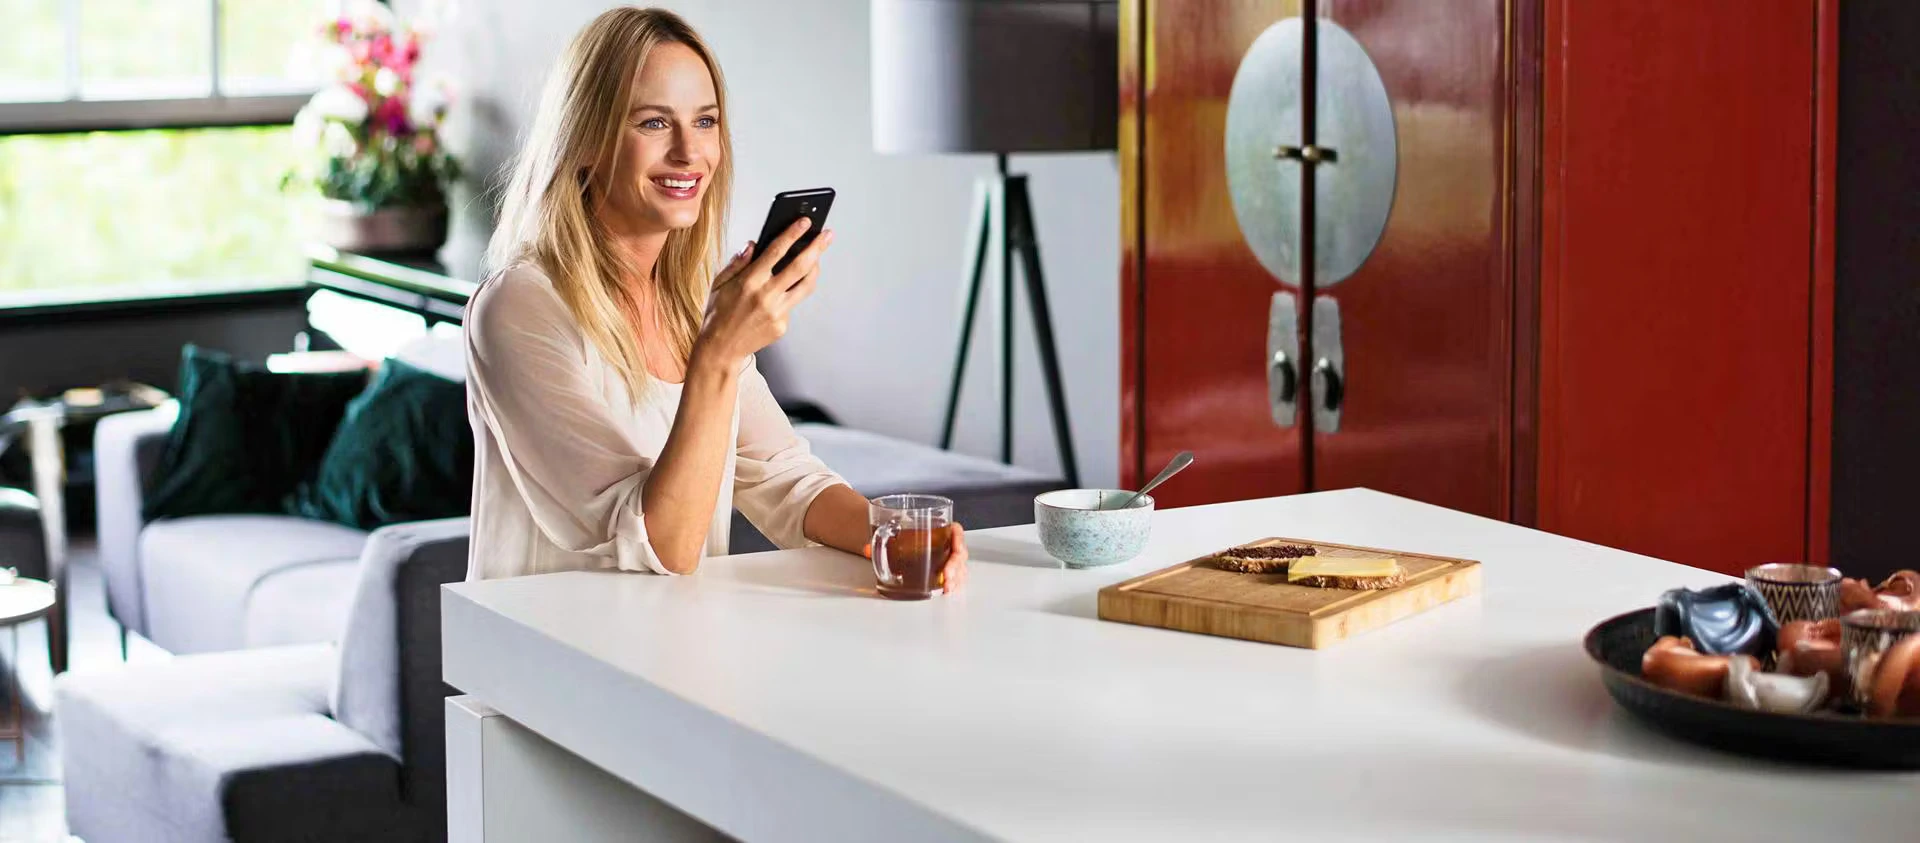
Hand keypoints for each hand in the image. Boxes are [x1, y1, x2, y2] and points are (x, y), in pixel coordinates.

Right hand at [696, 217, 831, 370]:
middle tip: (827, 235)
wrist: (720, 348)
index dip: (793, 233)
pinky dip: (791, 293)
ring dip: (815, 269)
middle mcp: (766, 296)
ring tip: (817, 258)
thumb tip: (754, 244)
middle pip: (800, 267)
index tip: (805, 222)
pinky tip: (786, 290)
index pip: (776, 251)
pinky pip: (792, 303)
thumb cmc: (718, 314)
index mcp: (749, 281)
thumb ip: (738, 262)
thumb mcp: (720, 283)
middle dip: (816, 247)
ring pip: (805, 286)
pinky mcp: (782, 325)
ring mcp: (777, 312)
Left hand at [863, 522, 969, 594]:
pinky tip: (945, 591)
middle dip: (955, 566)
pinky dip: (953, 586)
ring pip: (959, 569)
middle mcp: (945, 545)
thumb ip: (879, 542)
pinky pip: (954, 579)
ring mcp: (946, 560)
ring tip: (947, 588)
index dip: (959, 539)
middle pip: (959, 553)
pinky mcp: (943, 574)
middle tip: (947, 576)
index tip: (956, 548)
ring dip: (956, 579)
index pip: (955, 531)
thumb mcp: (892, 536)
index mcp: (938, 530)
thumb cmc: (900, 538)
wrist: (897, 544)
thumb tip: (866, 549)